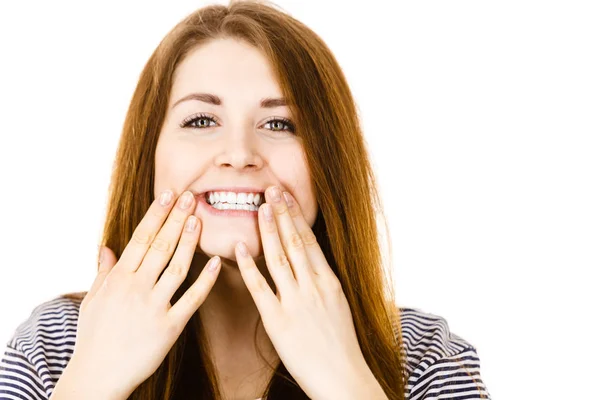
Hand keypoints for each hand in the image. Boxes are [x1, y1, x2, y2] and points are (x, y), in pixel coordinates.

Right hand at [72, 190, 220, 398]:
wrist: (98, 376)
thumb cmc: (93, 337)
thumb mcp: (92, 301)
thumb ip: (103, 272)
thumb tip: (106, 247)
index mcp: (118, 279)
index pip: (141, 239)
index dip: (156, 215)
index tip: (168, 195)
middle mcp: (136, 288)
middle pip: (161, 246)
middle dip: (176, 219)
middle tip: (190, 197)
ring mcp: (154, 307)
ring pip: (178, 267)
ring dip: (190, 242)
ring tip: (200, 220)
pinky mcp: (169, 327)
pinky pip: (192, 299)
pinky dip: (206, 280)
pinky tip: (218, 262)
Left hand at [234, 186, 371, 399]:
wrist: (342, 377)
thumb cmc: (342, 345)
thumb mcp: (340, 307)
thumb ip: (324, 284)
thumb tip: (313, 266)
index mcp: (329, 282)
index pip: (310, 241)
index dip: (296, 217)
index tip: (287, 197)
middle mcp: (313, 286)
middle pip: (295, 242)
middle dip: (281, 213)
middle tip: (270, 189)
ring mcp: (296, 302)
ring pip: (279, 258)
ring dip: (267, 231)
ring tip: (258, 207)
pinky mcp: (278, 320)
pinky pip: (261, 288)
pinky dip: (249, 266)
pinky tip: (240, 249)